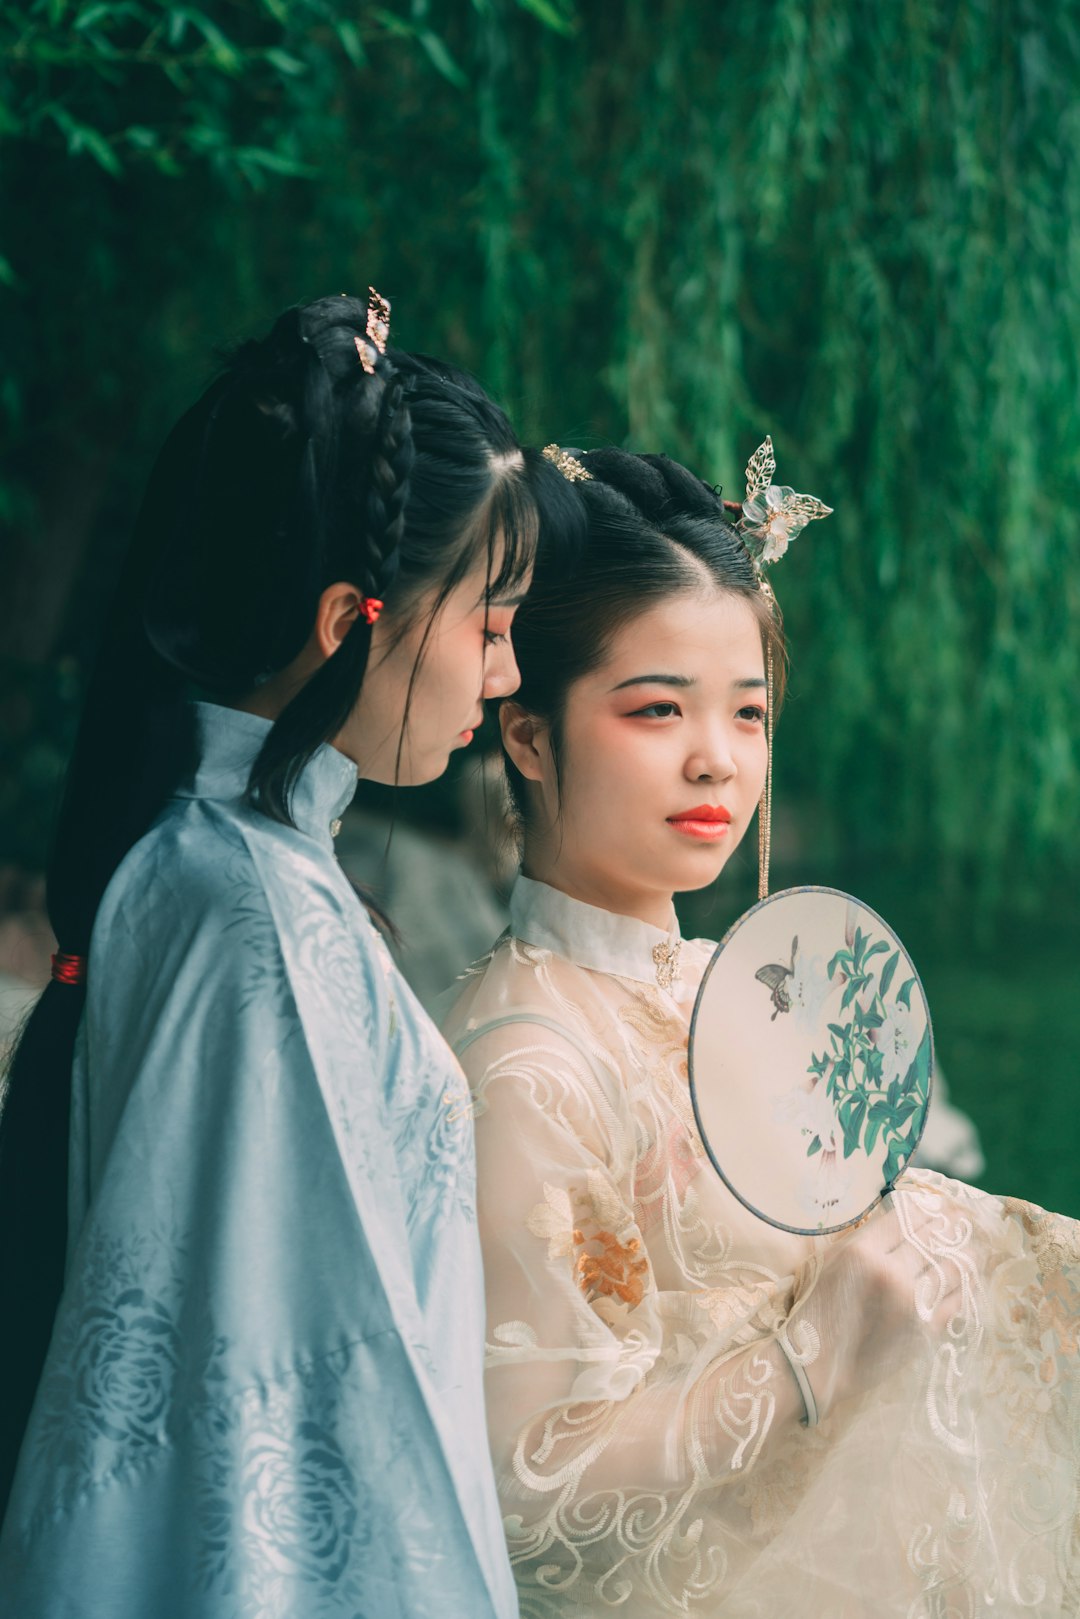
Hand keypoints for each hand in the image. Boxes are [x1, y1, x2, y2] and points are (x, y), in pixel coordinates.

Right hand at [786, 1190, 962, 1420]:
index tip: (938, 1205)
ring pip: (950, 1268)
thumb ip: (865, 1240)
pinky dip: (963, 1288)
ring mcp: (911, 1303)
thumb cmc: (818, 1309)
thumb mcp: (831, 1262)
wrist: (817, 1364)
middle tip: (963, 1218)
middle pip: (931, 1239)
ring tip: (975, 1247)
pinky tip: (968, 1280)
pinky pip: (955, 1301)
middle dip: (950, 1225)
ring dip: (966, 1254)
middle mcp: (890, 1273)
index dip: (926, 1209)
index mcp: (862, 1252)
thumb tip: (901, 1221)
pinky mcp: (925, 1330)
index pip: (905, 1218)